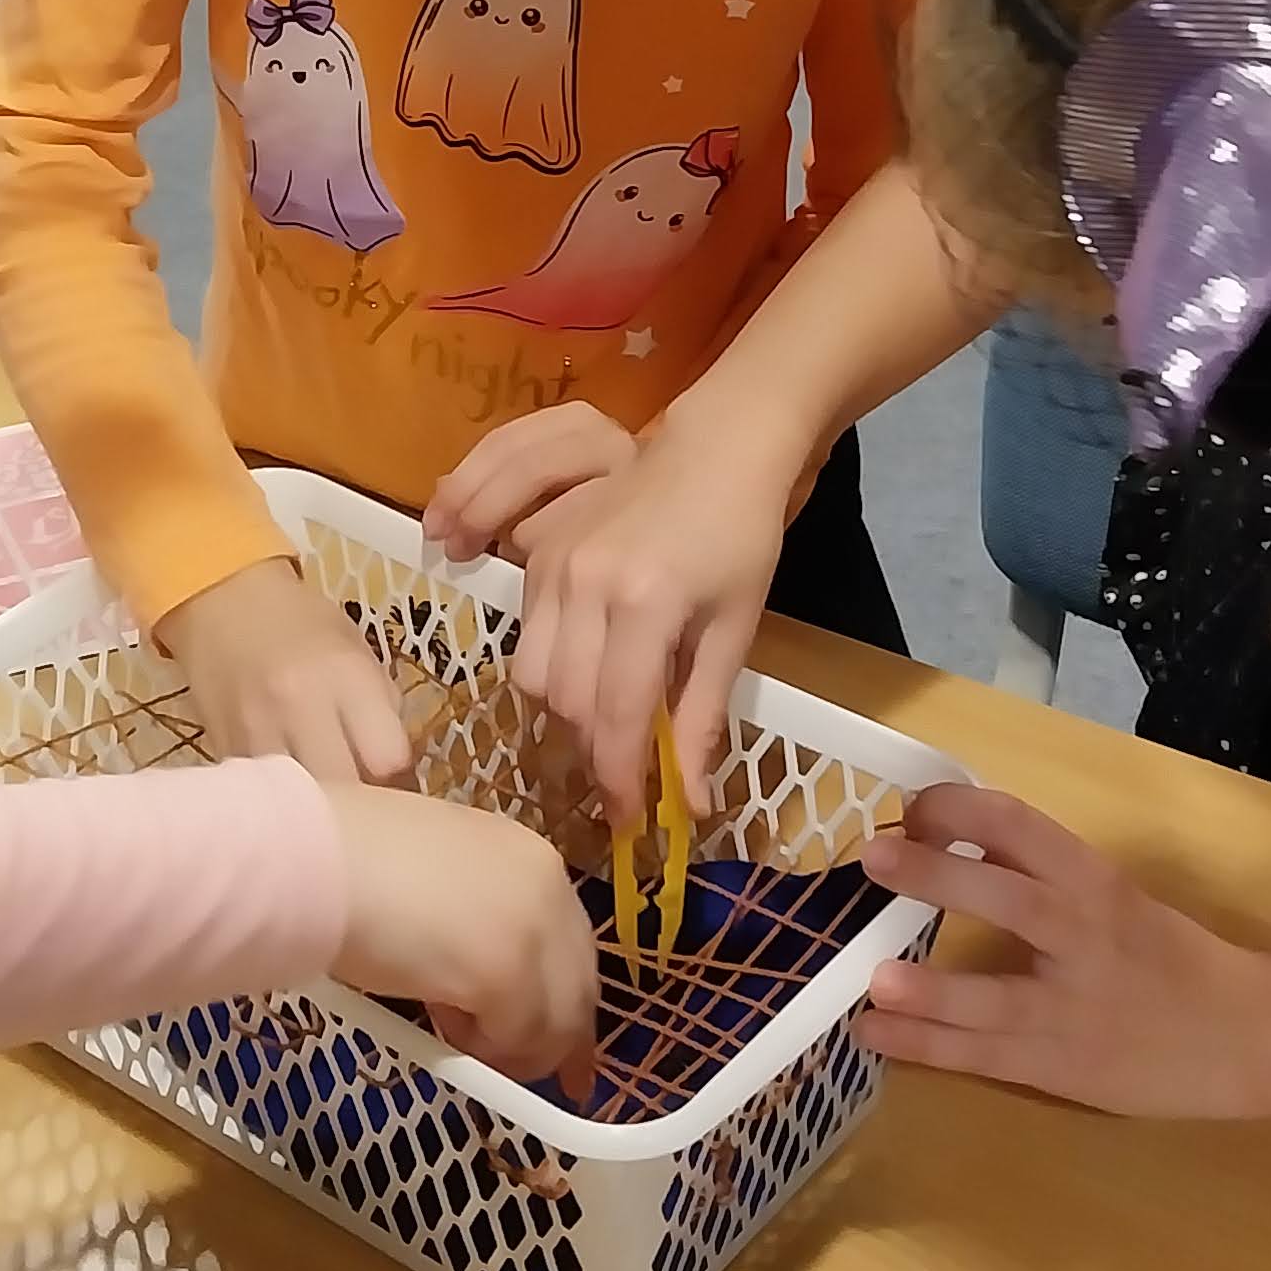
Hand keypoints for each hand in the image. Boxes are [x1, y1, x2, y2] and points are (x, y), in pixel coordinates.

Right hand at [157, 560, 413, 783]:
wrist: (220, 602)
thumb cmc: (300, 622)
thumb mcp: (355, 648)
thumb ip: (380, 706)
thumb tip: (397, 770)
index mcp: (344, 674)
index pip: (387, 758)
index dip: (399, 778)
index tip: (397, 780)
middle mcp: (299, 706)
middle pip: (345, 790)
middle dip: (361, 801)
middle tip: (363, 795)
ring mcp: (255, 733)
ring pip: (300, 804)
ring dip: (321, 807)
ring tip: (327, 798)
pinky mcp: (224, 751)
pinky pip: (266, 796)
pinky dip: (284, 801)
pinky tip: (291, 789)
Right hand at [321, 783, 599, 1092]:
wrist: (316, 858)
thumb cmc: (350, 859)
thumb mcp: (436, 875)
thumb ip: (472, 914)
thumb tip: (473, 972)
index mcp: (529, 857)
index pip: (571, 941)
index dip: (567, 993)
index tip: (567, 1035)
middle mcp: (547, 888)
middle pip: (579, 986)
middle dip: (564, 1040)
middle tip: (557, 1080)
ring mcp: (532, 931)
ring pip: (554, 1023)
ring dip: (512, 1048)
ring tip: (459, 1041)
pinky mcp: (506, 975)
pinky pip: (513, 1039)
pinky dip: (483, 1049)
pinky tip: (443, 1029)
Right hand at [441, 403, 796, 832]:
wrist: (715, 447)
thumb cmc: (742, 536)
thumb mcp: (734, 629)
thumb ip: (702, 715)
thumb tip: (691, 801)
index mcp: (645, 604)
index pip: (615, 718)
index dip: (618, 781)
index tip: (630, 823)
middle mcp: (585, 585)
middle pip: (566, 705)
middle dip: (594, 752)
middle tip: (630, 775)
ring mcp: (553, 566)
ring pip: (535, 676)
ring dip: (570, 715)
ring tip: (613, 722)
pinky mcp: (538, 556)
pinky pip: (529, 637)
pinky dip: (556, 670)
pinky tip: (595, 669)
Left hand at [858, 782, 1270, 1117]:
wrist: (1249, 1037)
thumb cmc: (1171, 959)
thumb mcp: (1111, 898)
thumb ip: (1038, 874)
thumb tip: (942, 840)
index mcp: (1094, 881)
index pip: (1021, 824)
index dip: (958, 806)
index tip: (910, 807)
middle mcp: (1084, 936)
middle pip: (1009, 898)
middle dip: (938, 875)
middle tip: (874, 858)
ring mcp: (1074, 1009)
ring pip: (996, 998)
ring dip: (930, 990)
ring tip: (871, 982)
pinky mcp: (1062, 1067)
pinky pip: (985, 1056)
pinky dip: (927, 1047)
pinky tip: (875, 1034)